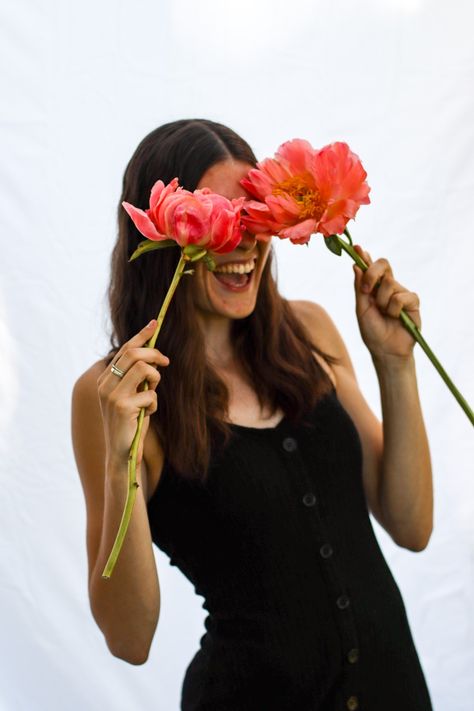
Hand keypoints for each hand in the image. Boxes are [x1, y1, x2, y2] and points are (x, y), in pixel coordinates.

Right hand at [97, 320, 169, 469]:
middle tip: (166, 362)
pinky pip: (150, 394)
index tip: (155, 324)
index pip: (125, 350)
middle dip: (154, 354)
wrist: (121, 452)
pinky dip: (154, 403)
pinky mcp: (122, 406)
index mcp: (105, 378)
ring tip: (151, 394)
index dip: (141, 335)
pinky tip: (147, 414)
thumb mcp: (132, 395)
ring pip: (143, 369)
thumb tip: (154, 355)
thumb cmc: (130, 422)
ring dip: (155, 379)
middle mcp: (105, 384)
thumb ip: (136, 377)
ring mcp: (112, 395)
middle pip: (134, 354)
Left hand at [353, 245, 420, 363]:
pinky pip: (402, 297)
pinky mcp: (413, 302)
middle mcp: (388, 287)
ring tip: (385, 315)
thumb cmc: (372, 331)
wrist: (385, 350)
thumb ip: (360, 288)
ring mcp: (401, 292)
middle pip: (384, 264)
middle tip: (367, 290)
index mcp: (374, 287)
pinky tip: (396, 318)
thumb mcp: (361, 309)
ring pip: (390, 283)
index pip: (370, 266)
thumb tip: (356, 266)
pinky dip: (395, 309)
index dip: (364, 256)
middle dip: (372, 273)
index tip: (358, 248)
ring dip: (383, 302)